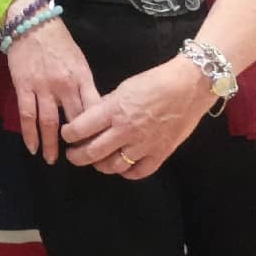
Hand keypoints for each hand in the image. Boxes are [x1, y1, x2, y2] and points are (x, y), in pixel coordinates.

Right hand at [3, 17, 101, 163]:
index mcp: (82, 78)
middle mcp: (65, 85)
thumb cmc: (58, 40)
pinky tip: (32, 147)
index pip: (94, 110)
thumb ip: (85, 84)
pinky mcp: (24, 86)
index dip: (98, 130)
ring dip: (51, 145)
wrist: (31, 22)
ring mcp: (43, 87)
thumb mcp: (79, 60)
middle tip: (80, 160)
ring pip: (50, 123)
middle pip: (75, 120)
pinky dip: (30, 134)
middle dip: (78, 142)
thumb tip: (93, 109)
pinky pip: (27, 115)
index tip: (100, 146)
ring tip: (53, 160)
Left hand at [60, 57, 216, 179]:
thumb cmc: (155, 82)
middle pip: (92, 153)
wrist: (189, 87)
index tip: (67, 134)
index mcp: (113, 111)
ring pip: (113, 166)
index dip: (68, 134)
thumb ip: (106, 106)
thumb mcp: (123, 88)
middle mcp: (125, 131)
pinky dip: (126, 173)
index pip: (80, 129)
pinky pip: (138, 172)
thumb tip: (92, 119)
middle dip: (77, 156)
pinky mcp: (160, 154)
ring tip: (96, 161)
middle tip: (73, 154)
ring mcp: (143, 145)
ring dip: (100, 166)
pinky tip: (122, 167)